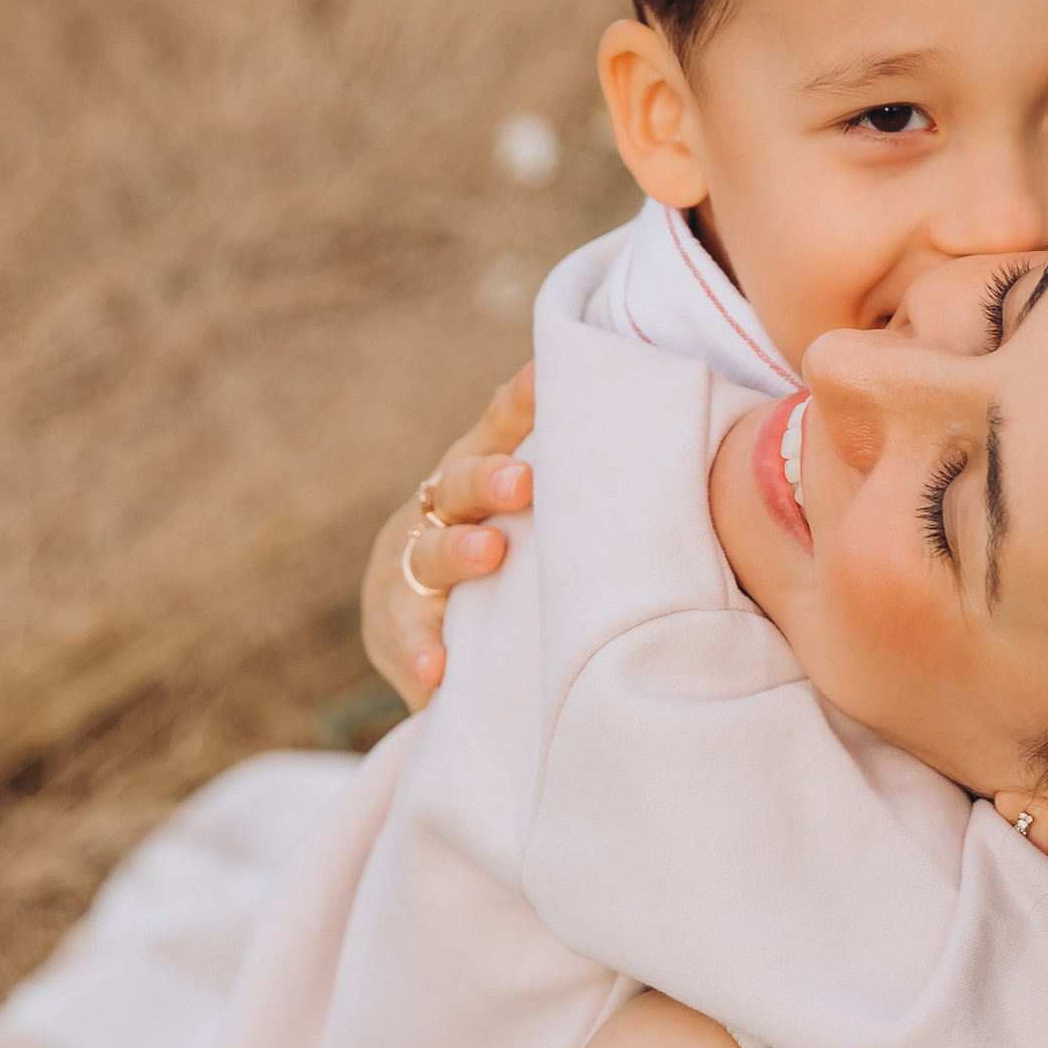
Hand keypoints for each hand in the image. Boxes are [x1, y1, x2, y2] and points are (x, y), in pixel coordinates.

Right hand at [362, 362, 535, 706]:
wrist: (423, 638)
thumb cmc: (502, 565)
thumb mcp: (524, 519)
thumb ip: (565, 489)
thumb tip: (653, 444)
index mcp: (472, 475)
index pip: (494, 429)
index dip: (517, 403)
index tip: (544, 377)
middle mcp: (436, 511)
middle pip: (458, 484)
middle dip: (489, 479)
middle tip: (524, 479)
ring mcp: (408, 568)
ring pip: (428, 554)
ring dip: (458, 552)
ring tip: (489, 553)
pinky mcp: (395, 625)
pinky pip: (407, 636)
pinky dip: (423, 651)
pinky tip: (437, 669)